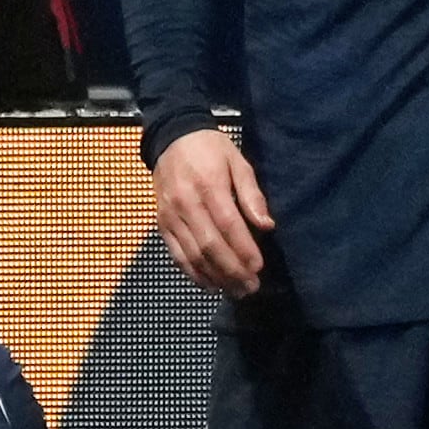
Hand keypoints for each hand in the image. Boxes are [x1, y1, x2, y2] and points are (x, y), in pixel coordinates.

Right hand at [153, 126, 273, 297]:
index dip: (244, 249)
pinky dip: (193, 273)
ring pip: (193, 255)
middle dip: (232, 270)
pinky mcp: (162, 224)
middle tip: (250, 287)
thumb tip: (267, 225)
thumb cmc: (211, 149)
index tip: (259, 267)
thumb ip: (252, 194)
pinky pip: (176, 254)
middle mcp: (186, 204)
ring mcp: (171, 216)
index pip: (228, 225)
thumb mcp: (237, 161)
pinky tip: (210, 285)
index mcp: (209, 185)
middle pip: (210, 246)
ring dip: (215, 277)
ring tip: (235, 291)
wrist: (171, 138)